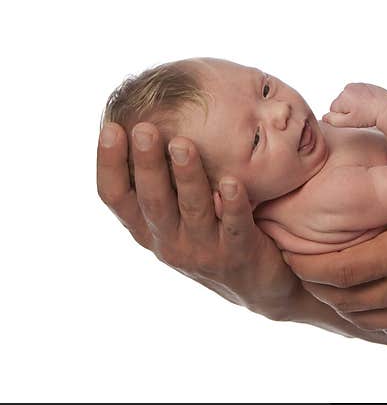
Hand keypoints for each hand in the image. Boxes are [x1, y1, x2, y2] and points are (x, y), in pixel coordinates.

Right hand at [96, 122, 301, 319]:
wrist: (259, 285)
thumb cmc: (213, 234)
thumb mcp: (177, 215)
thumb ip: (162, 183)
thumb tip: (142, 119)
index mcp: (148, 229)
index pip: (116, 198)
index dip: (109, 165)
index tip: (111, 129)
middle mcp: (169, 242)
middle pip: (152, 201)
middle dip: (147, 165)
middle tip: (144, 129)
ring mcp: (204, 251)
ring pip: (193, 210)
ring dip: (188, 176)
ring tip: (182, 146)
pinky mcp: (239, 255)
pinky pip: (236, 226)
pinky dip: (233, 204)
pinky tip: (231, 182)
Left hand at [284, 140, 386, 335]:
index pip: (342, 266)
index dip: (309, 262)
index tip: (286, 251)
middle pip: (345, 295)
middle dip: (316, 283)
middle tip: (295, 267)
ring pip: (365, 316)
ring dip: (339, 303)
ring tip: (324, 287)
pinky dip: (370, 322)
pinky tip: (368, 312)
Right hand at [322, 82, 386, 127]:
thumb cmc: (370, 116)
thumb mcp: (349, 122)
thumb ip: (334, 120)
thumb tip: (324, 117)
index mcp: (342, 96)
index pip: (333, 109)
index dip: (342, 116)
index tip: (353, 118)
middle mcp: (348, 88)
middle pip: (340, 102)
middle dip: (347, 109)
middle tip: (360, 114)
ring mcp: (357, 85)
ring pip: (349, 98)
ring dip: (354, 104)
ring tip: (365, 110)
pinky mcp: (365, 85)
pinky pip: (358, 94)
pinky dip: (361, 99)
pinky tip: (369, 104)